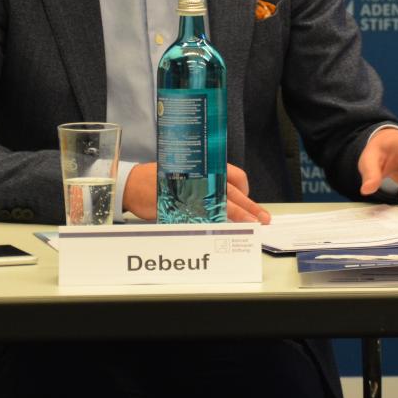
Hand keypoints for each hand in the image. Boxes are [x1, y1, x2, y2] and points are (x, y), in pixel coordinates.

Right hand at [118, 162, 270, 222]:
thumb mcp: (187, 173)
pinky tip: (223, 230)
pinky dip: (216, 222)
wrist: (134, 184)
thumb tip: (225, 197)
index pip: (235, 176)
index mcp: (206, 167)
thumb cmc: (161, 178)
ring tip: (251, 226)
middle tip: (263, 219)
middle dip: (250, 207)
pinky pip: (204, 216)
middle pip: (233, 194)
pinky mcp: (184, 206)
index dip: (246, 190)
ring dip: (238, 216)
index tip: (250, 199)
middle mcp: (203, 178)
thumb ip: (205, 182)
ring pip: (222, 205)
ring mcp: (194, 193)